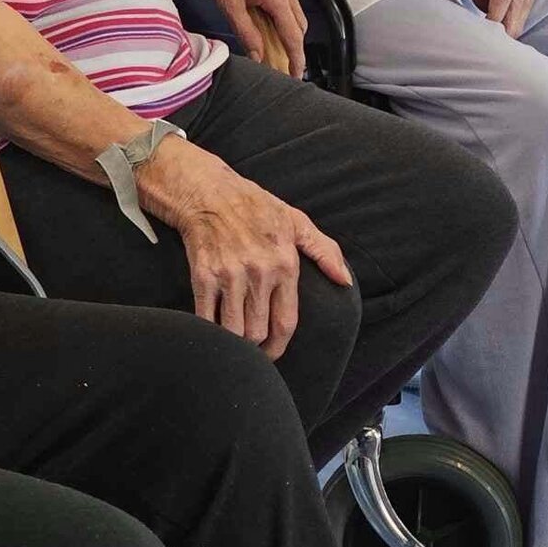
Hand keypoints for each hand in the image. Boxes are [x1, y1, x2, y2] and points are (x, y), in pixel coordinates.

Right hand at [155, 146, 351, 358]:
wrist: (210, 193)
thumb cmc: (256, 207)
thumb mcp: (296, 221)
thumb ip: (324, 251)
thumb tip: (345, 280)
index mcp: (285, 263)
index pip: (286, 322)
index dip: (279, 347)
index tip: (272, 353)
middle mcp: (259, 272)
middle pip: (257, 332)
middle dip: (255, 346)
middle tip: (251, 346)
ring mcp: (230, 275)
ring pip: (233, 331)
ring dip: (233, 341)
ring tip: (233, 338)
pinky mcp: (203, 276)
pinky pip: (206, 319)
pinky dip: (209, 330)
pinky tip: (212, 328)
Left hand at [178, 0, 306, 77]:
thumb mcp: (229, 4)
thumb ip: (246, 31)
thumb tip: (258, 56)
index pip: (292, 33)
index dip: (296, 56)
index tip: (295, 73)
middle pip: (299, 23)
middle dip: (293, 44)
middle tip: (282, 62)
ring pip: (296, 10)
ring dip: (288, 28)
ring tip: (273, 42)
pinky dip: (283, 12)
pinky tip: (268, 18)